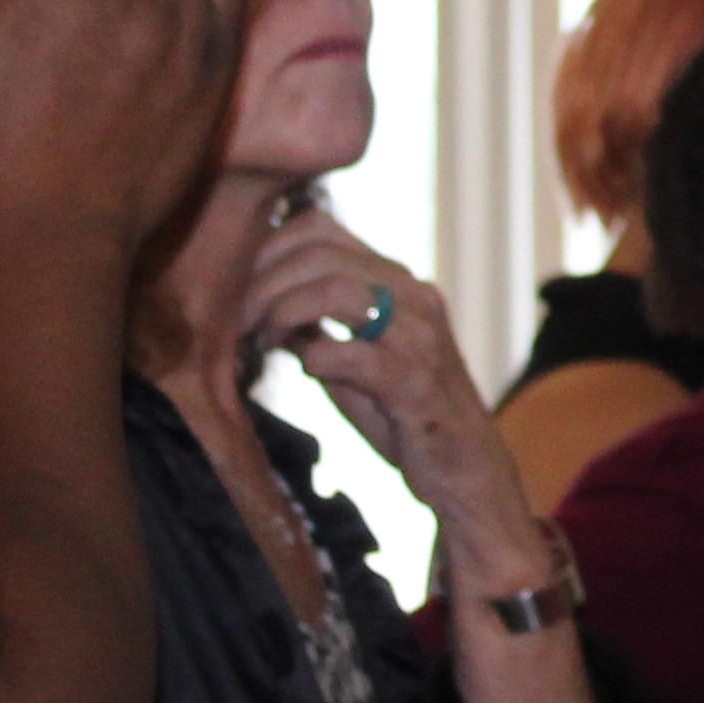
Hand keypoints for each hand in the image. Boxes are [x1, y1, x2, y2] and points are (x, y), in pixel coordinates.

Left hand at [251, 217, 535, 559]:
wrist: (465, 472)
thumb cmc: (403, 417)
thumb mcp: (352, 361)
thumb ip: (316, 329)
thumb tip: (256, 307)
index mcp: (397, 282)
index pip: (321, 230)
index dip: (268, 251)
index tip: (238, 291)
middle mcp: (413, 296)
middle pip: (320, 253)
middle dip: (264, 283)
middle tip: (238, 322)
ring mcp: (419, 335)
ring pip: (336, 290)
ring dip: (283, 312)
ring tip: (265, 343)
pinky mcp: (416, 381)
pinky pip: (353, 352)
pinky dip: (315, 357)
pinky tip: (305, 370)